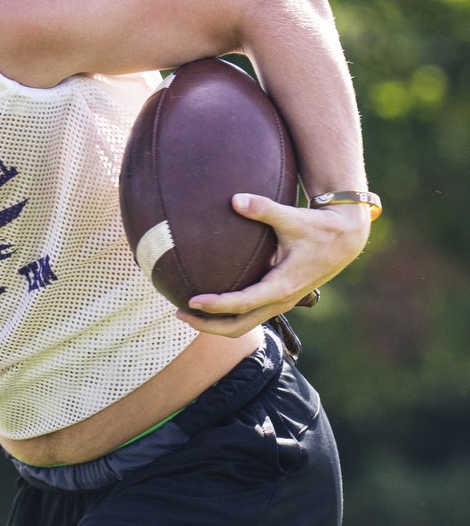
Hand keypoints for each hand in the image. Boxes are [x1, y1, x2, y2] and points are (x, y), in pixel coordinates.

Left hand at [179, 194, 369, 337]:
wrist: (347, 238)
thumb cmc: (319, 226)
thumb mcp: (293, 216)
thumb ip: (263, 208)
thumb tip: (236, 199)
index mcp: (283, 284)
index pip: (243, 303)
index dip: (217, 305)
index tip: (192, 301)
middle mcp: (282, 299)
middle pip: (240, 326)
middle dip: (208, 325)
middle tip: (178, 313)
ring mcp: (282, 302)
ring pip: (245, 325)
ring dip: (216, 324)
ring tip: (187, 313)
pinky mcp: (280, 298)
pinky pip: (251, 315)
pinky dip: (229, 315)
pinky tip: (210, 303)